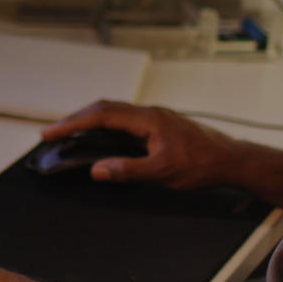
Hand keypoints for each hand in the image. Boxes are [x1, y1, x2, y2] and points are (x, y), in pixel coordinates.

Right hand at [40, 100, 245, 190]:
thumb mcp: (163, 172)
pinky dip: (105, 127)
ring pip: (114, 114)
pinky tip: (101, 139)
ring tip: (70, 134)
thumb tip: (97, 169)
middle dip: (75, 119)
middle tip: (52, 133)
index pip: (101, 115)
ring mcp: (154, 118)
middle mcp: (149, 113)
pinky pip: (125, 121)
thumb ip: (128, 170)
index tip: (51, 132)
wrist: (231, 160)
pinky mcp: (159, 126)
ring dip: (90, 122)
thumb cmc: (202, 164)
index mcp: (147, 118)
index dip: (73, 123)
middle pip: (104, 109)